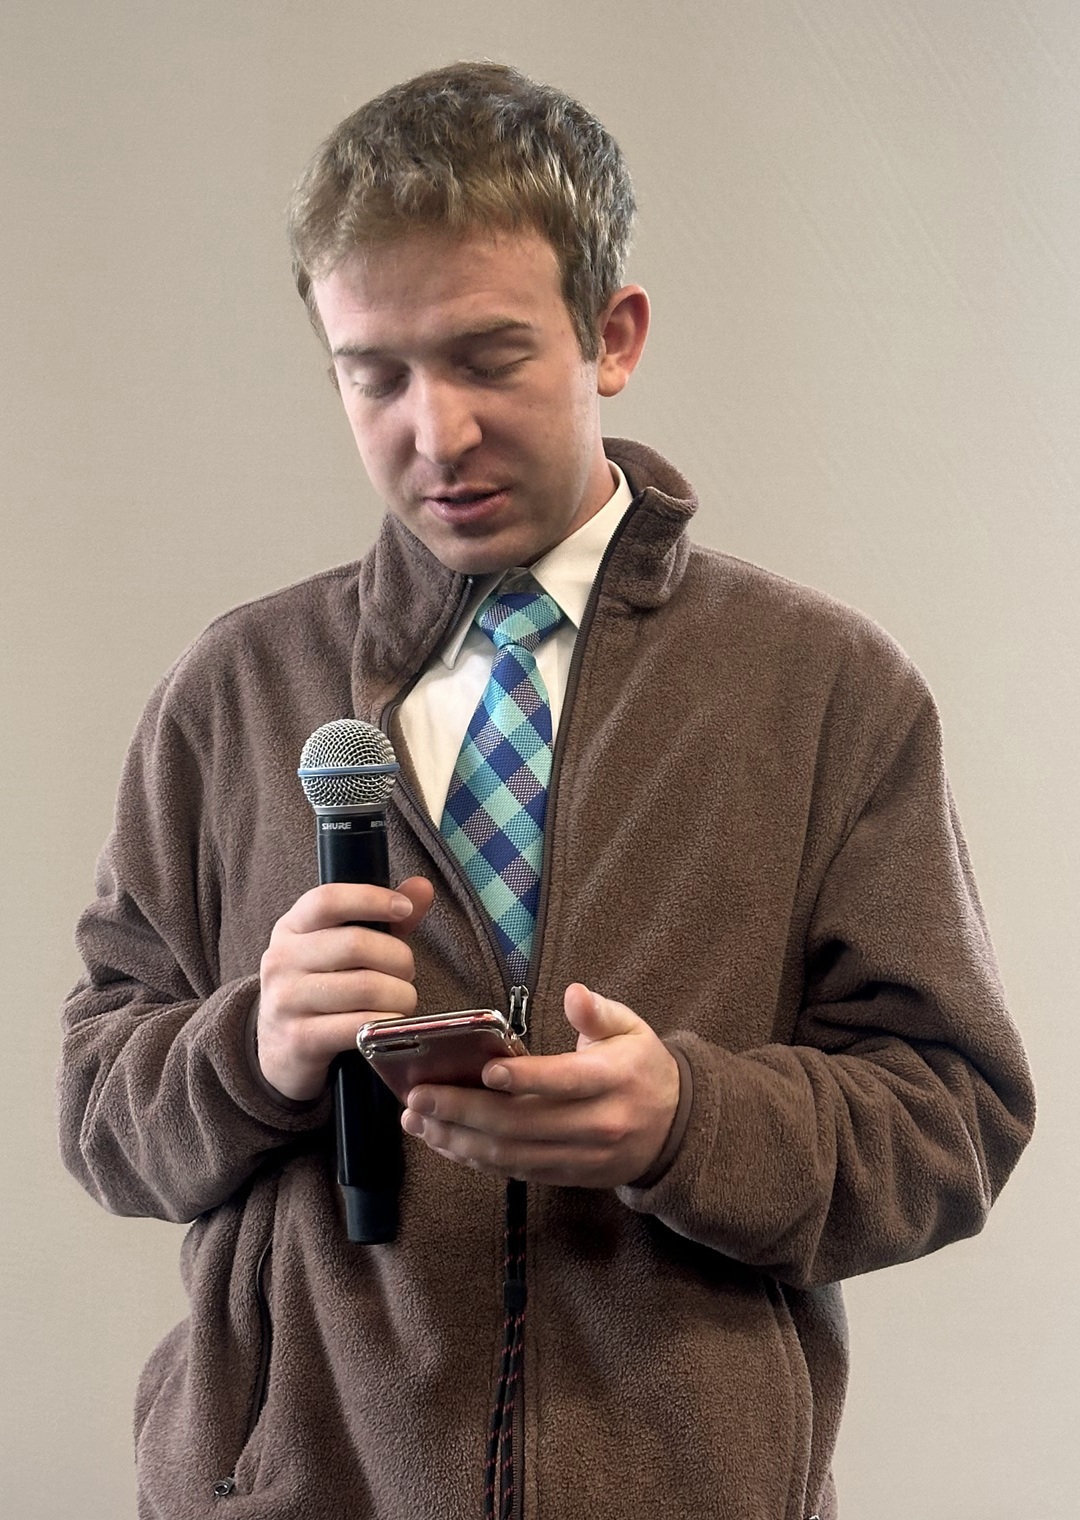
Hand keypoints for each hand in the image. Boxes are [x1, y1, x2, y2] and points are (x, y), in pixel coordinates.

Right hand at [257, 877, 433, 1100]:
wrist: (279, 1051)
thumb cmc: (320, 990)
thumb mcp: (341, 948)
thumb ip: (382, 919)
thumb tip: (422, 887)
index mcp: (291, 928)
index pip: (328, 900)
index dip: (371, 899)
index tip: (404, 909)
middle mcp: (282, 960)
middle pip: (356, 944)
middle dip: (398, 958)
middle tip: (407, 973)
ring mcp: (287, 1001)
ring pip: (365, 987)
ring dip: (399, 995)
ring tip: (402, 1000)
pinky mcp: (299, 1040)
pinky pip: (358, 1026)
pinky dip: (386, 1023)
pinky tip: (389, 1023)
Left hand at [401, 983, 679, 1187]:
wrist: (677, 1130)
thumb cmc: (642, 1068)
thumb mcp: (632, 1028)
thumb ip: (599, 1012)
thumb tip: (574, 993)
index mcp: (613, 1080)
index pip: (564, 1081)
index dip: (524, 1078)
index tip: (484, 1069)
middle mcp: (597, 1124)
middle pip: (523, 1124)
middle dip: (464, 1112)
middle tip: (419, 1097)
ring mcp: (582, 1157)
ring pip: (512, 1155)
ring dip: (459, 1140)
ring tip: (418, 1121)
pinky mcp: (568, 1176)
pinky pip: (516, 1172)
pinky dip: (476, 1158)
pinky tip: (444, 1141)